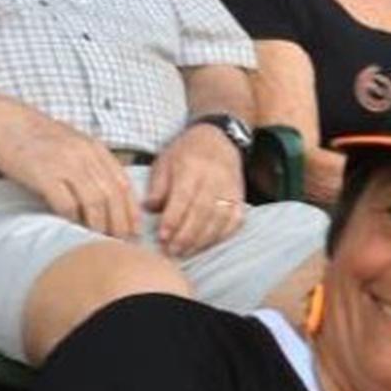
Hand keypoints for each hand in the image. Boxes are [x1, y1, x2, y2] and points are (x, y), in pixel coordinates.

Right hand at [0, 100, 141, 238]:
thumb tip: (109, 195)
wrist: (1, 122)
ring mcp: (65, 164)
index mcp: (95, 148)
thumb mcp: (73, 143)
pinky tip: (72, 228)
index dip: (131, 210)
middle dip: (119, 223)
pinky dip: (72, 219)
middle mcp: (84, 155)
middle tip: (120, 243)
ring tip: (99, 240)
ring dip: (99, 225)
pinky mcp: (44, 174)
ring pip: (94, 202)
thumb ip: (92, 163)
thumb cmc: (36, 137)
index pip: (123, 184)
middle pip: (112, 196)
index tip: (134, 230)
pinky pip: (66, 204)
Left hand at [145, 123, 244, 257]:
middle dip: (186, 236)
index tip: (162, 237)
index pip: (183, 198)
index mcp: (191, 167)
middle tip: (171, 251)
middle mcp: (214, 178)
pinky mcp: (240, 197)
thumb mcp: (165, 162)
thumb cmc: (186, 153)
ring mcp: (230, 189)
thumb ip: (158, 187)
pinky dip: (222, 235)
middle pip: (202, 212)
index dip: (173, 220)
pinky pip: (235, 221)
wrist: (219, 139)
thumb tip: (150, 210)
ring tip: (186, 251)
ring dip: (202, 240)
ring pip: (219, 220)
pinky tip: (207, 243)